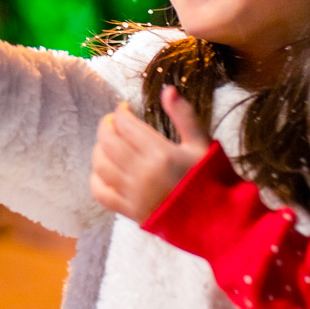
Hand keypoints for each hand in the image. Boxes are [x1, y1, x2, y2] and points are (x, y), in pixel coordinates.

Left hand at [90, 85, 210, 222]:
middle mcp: (142, 173)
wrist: (214, 219)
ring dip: (99, 148)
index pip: (126, 125)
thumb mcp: (201, 142)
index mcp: (161, 154)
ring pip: (101, 165)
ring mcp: (133, 193)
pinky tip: (102, 170)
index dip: (120, 112)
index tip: (124, 108)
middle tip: (112, 121)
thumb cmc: (208, 177)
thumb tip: (167, 89)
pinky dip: (95, 179)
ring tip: (107, 142)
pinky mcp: (129, 211)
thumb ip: (184, 115)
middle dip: (106, 126)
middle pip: (108, 142)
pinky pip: (101, 193)